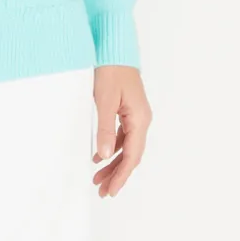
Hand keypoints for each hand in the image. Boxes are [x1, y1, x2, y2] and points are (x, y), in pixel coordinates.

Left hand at [91, 65, 150, 196]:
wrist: (114, 49)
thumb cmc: (110, 71)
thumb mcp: (104, 101)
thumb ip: (104, 130)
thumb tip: (102, 156)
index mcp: (140, 119)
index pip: (132, 155)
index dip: (121, 175)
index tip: (111, 191)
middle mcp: (142, 119)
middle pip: (131, 155)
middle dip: (117, 175)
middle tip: (102, 192)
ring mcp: (136, 116)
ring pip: (126, 147)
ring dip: (113, 164)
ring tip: (97, 179)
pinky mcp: (128, 111)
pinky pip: (122, 137)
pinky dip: (111, 149)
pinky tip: (98, 157)